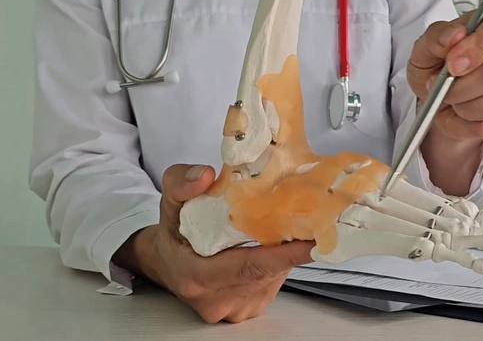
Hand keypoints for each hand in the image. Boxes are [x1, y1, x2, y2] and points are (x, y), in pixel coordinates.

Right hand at [112, 164, 314, 323]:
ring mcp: (235, 309)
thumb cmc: (174, 232)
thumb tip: (207, 174)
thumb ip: (180, 184)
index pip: (249, 267)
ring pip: (274, 277)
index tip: (314, 241)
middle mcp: (218, 300)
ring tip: (295, 225)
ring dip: (287, 252)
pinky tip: (278, 244)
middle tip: (313, 217)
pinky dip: (280, 262)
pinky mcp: (248, 309)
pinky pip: (273, 283)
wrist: (167, 266)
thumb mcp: (169, 202)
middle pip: (268, 271)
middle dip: (292, 245)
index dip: (284, 255)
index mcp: (196, 276)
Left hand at [407, 7, 482, 140]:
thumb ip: (437, 37)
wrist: (434, 98)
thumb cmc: (435, 67)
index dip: (481, 46)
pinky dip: (464, 125)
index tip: (453, 64)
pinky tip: (458, 115)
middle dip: (460, 87)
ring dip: (465, 108)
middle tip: (442, 87)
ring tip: (452, 101)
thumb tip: (455, 35)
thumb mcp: (424, 47)